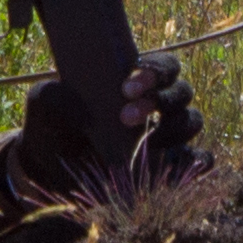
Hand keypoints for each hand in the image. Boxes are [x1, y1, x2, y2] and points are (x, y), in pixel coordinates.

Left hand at [14, 52, 204, 201]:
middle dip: (161, 98)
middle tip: (126, 115)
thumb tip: (73, 97)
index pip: (165, 67)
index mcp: (134, 84)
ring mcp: (165, 139)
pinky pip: (199, 161)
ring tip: (144, 143)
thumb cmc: (51, 131)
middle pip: (183, 91)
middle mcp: (156, 108)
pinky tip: (166, 166)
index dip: (156, 71)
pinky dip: (193, 161)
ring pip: (192, 120)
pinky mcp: (169, 170)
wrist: (48, 174)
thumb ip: (51, 95)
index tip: (128, 86)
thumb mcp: (44, 107)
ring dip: (173, 127)